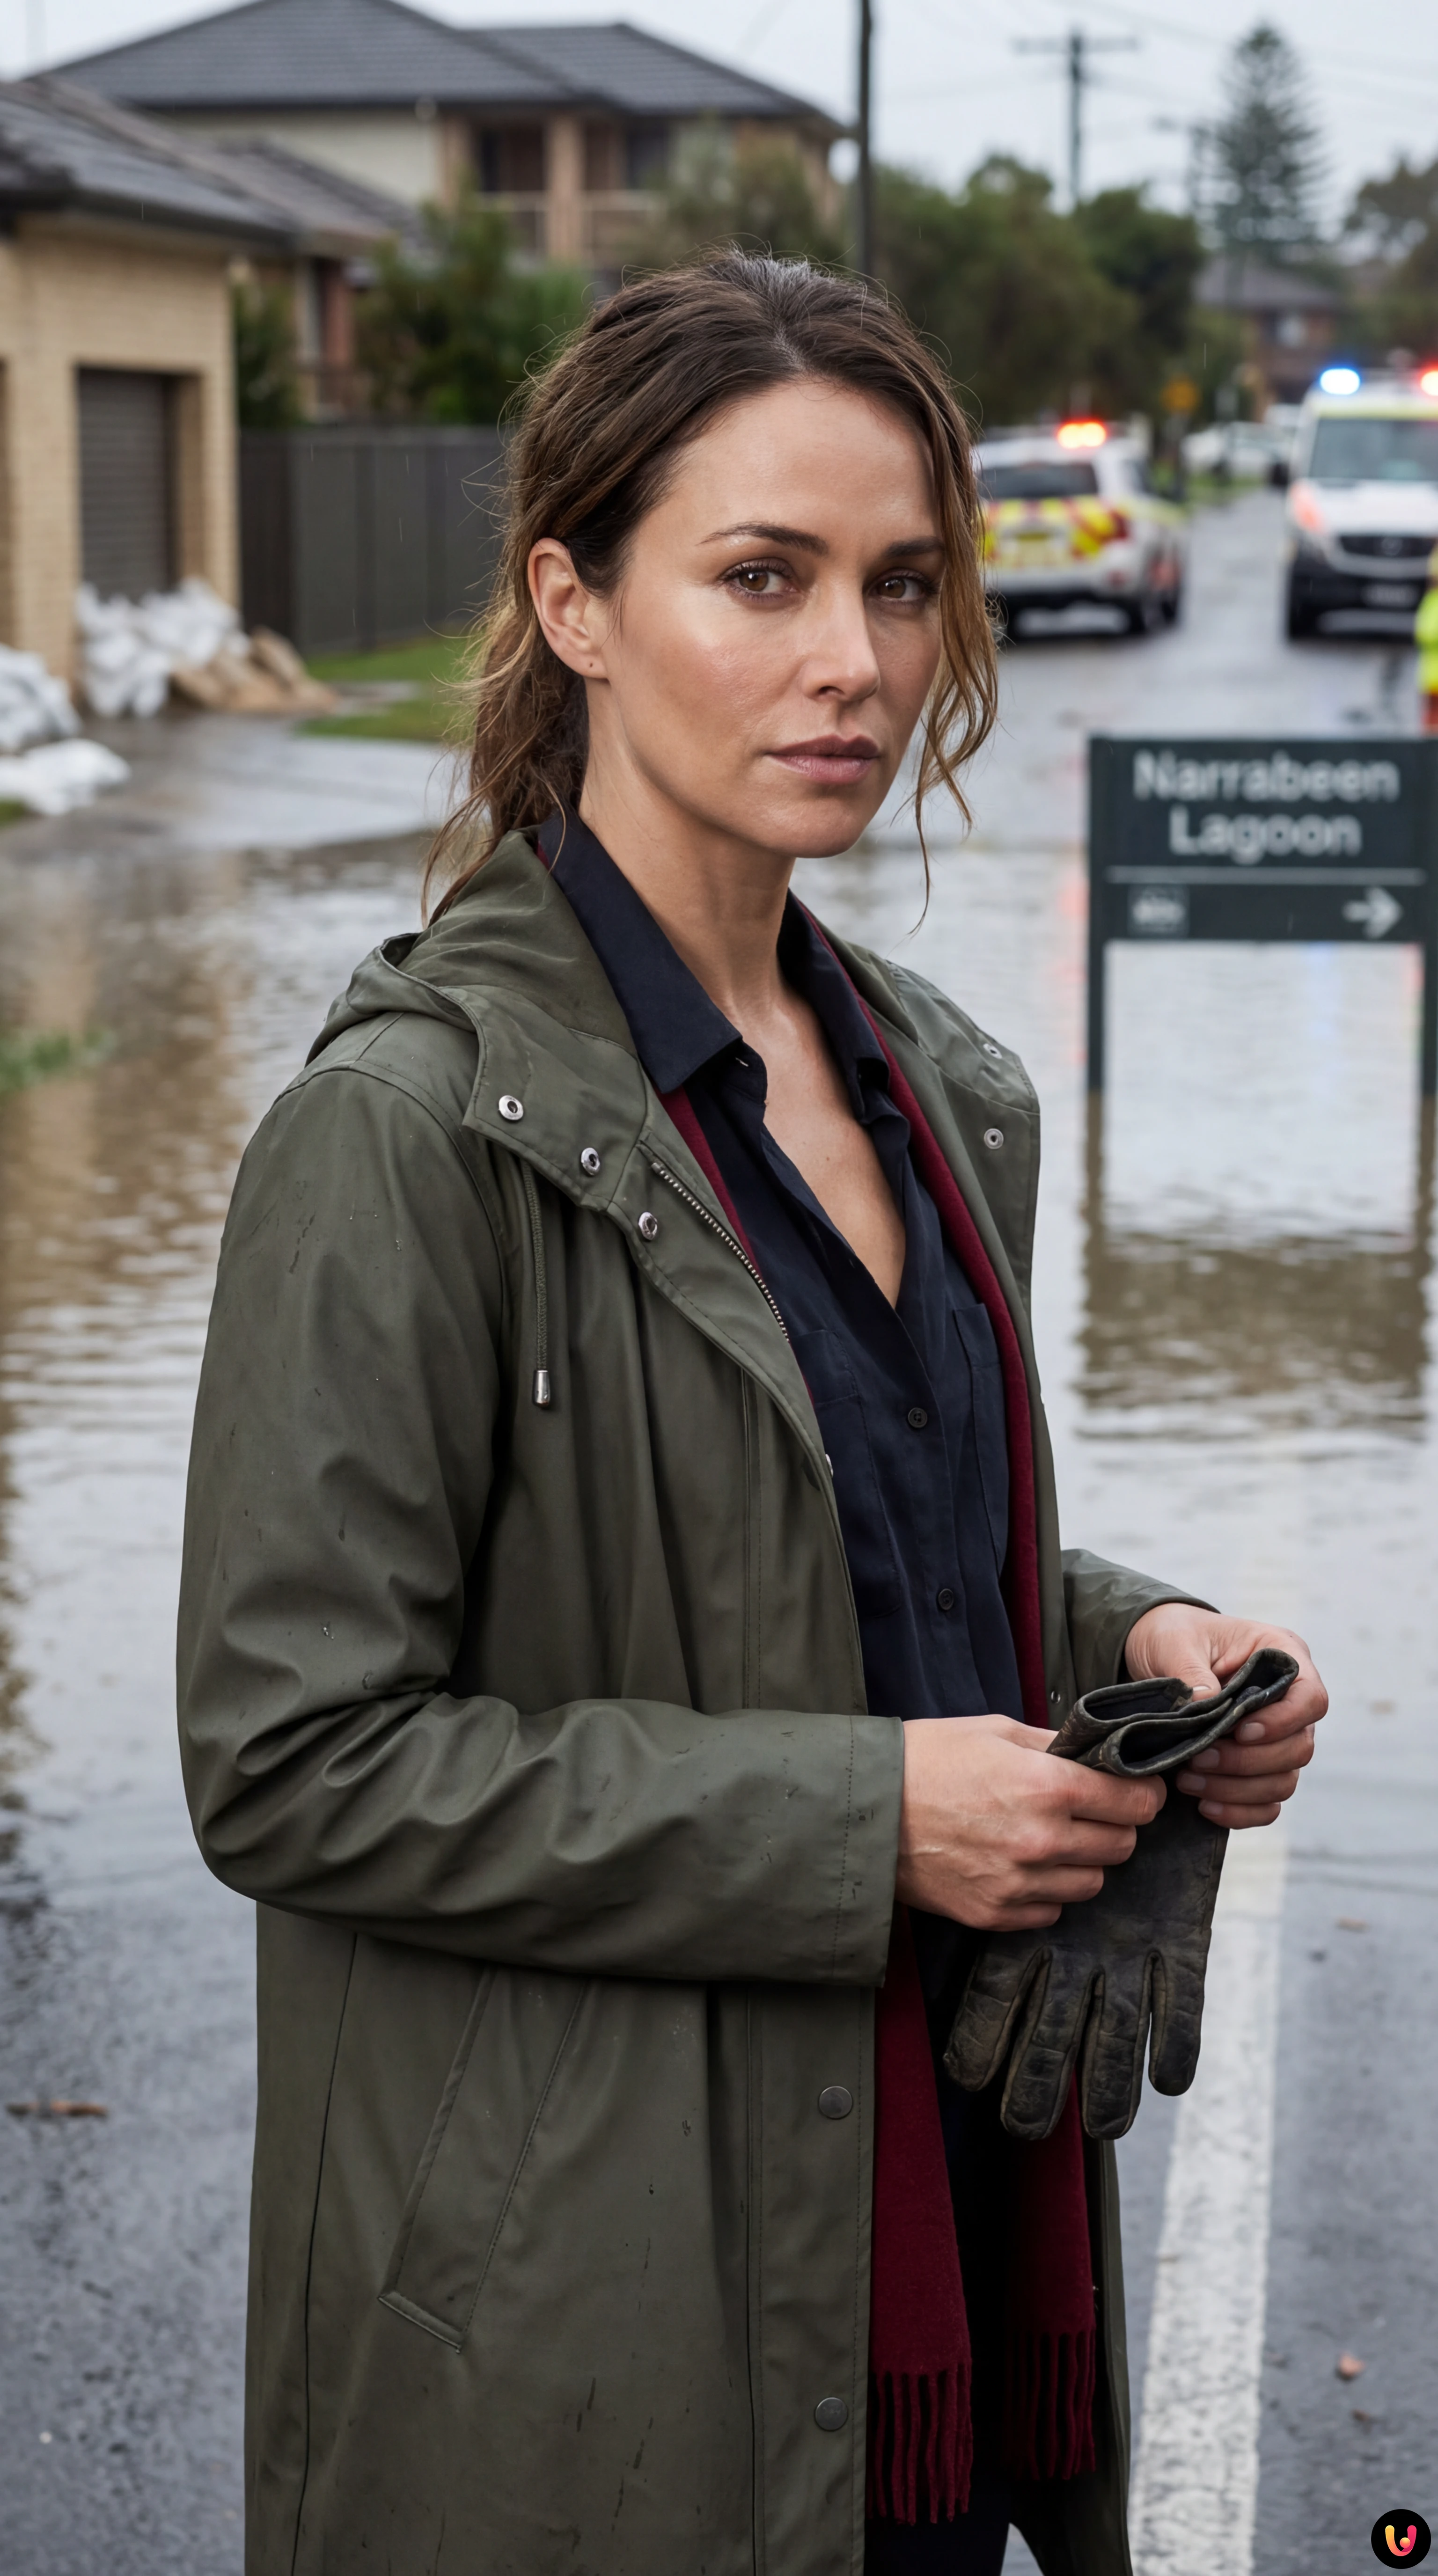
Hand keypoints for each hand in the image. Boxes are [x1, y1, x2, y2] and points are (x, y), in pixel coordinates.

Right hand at [896, 1712, 1164, 1930]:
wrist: (864, 1809)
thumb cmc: (925, 1759)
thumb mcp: (994, 1731)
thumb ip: (1053, 1745)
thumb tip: (1097, 1752)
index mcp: (1046, 1786)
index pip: (1135, 1801)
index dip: (1143, 1793)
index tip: (1138, 1789)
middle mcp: (1041, 1841)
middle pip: (1121, 1845)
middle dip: (1115, 1825)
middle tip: (1093, 1810)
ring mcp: (1018, 1884)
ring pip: (1091, 1882)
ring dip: (1083, 1861)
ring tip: (1054, 1839)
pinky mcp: (995, 1914)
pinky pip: (1051, 1911)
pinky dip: (1047, 1891)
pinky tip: (1022, 1864)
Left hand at [1124, 1604, 1324, 1828]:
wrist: (1154, 1655)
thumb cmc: (1172, 1637)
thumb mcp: (1173, 1642)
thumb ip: (1190, 1670)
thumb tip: (1206, 1705)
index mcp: (1282, 1656)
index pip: (1311, 1698)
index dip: (1284, 1722)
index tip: (1242, 1732)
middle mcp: (1289, 1701)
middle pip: (1300, 1747)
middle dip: (1248, 1761)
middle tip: (1200, 1758)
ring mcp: (1277, 1738)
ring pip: (1284, 1781)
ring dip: (1238, 1789)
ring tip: (1189, 1780)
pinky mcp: (1257, 1768)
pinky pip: (1267, 1805)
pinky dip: (1240, 1812)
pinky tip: (1205, 1807)